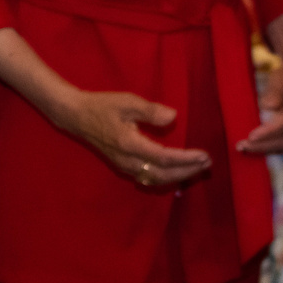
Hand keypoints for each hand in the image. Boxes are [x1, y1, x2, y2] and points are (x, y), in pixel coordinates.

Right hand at [50, 88, 211, 189]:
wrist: (75, 116)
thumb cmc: (103, 106)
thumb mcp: (127, 102)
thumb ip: (150, 111)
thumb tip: (172, 117)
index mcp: (129, 145)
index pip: (163, 158)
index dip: (185, 159)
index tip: (204, 155)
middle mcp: (127, 160)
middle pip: (162, 174)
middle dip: (187, 171)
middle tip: (207, 164)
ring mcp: (123, 166)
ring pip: (155, 180)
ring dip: (178, 176)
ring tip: (198, 169)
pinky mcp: (123, 166)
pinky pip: (148, 178)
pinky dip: (166, 178)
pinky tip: (178, 172)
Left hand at [240, 54, 282, 156]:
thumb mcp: (281, 75)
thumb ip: (276, 90)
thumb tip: (268, 106)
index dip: (269, 132)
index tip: (251, 136)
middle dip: (263, 145)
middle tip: (241, 146)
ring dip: (265, 148)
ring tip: (245, 148)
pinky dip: (270, 145)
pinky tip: (255, 145)